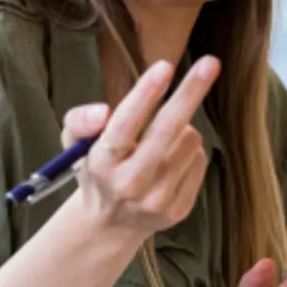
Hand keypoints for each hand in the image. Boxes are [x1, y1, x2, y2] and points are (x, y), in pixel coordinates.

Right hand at [60, 56, 218, 235]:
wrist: (110, 223)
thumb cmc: (98, 169)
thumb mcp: (75, 144)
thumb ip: (80, 121)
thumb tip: (102, 112)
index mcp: (101, 163)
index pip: (124, 125)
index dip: (145, 94)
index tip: (164, 66)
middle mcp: (129, 184)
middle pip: (167, 131)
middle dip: (190, 93)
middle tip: (211, 63)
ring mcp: (157, 200)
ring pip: (189, 141)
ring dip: (183, 127)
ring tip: (164, 136)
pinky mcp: (179, 209)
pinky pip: (199, 160)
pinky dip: (190, 150)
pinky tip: (172, 159)